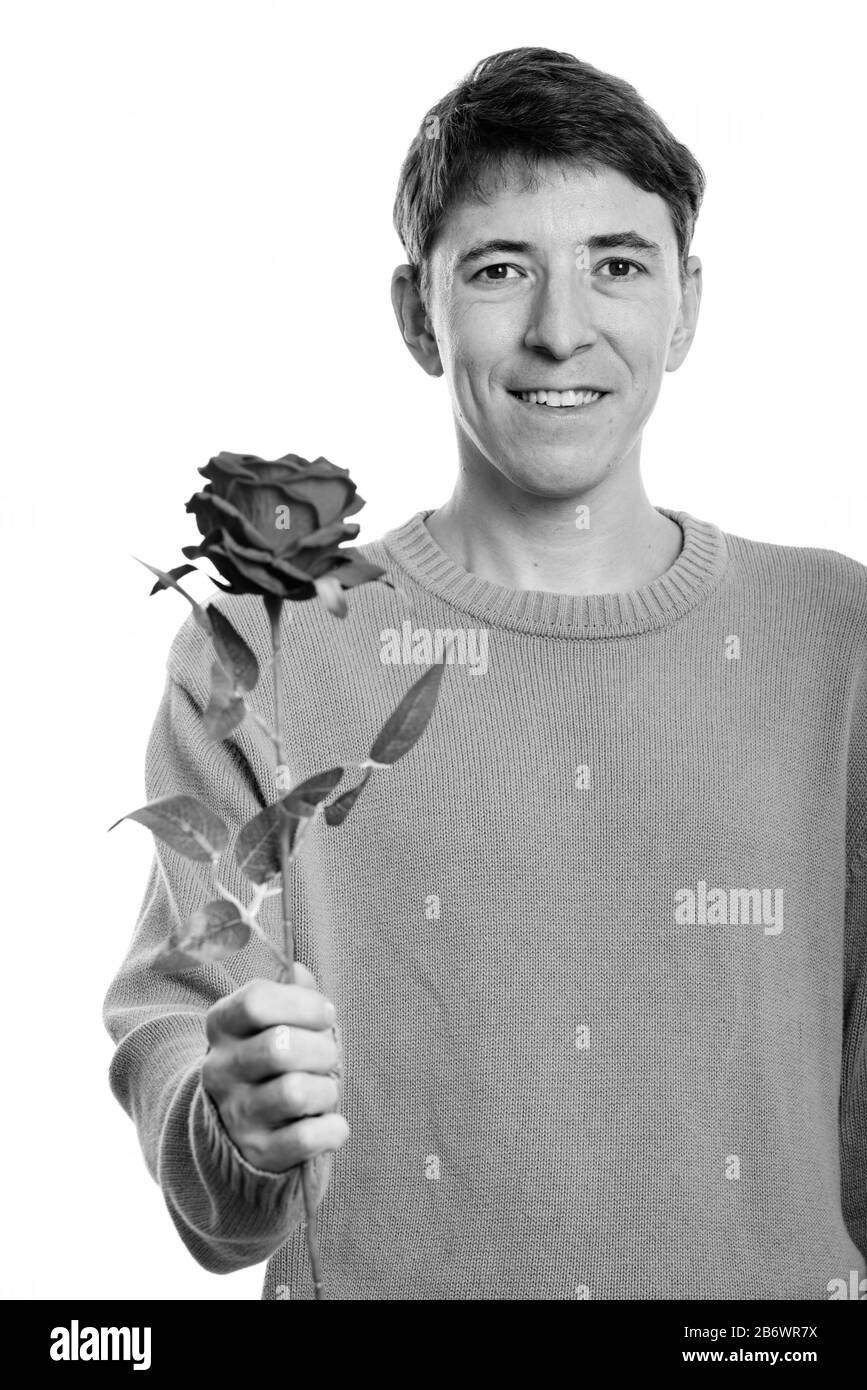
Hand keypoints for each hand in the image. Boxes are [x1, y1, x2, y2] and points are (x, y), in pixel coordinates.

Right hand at [202, 963, 347, 1172]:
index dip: (303, 1004)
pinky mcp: (257, 1153)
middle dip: (321, 1048)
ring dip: (326, 1089)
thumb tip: (299, 971)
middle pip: (280, 1046)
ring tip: (324, 1090)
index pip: (256, 1001)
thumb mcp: (273, 1019)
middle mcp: (220, 1070)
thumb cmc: (271, 1059)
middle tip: (327, 1056)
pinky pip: (305, 1138)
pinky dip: (331, 1129)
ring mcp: (236, 1115)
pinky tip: (329, 1122)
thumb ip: (291, 992)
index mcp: (222, 1025)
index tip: (324, 1015)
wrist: (238, 1128)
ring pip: (295, 1093)